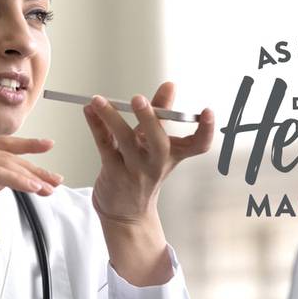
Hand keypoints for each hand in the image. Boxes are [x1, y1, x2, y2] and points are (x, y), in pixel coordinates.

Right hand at [0, 136, 63, 247]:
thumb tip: (8, 179)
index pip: (1, 144)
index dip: (26, 144)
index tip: (48, 146)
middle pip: (8, 154)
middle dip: (35, 168)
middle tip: (55, 179)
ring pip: (5, 163)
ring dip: (31, 177)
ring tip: (48, 188)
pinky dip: (18, 180)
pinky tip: (32, 188)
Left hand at [82, 81, 213, 283]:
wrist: (126, 213)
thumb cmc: (142, 171)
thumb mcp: (155, 144)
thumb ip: (161, 113)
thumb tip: (170, 86)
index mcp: (173, 155)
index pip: (198, 145)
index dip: (206, 130)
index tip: (208, 112)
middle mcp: (156, 163)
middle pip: (159, 143)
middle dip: (149, 119)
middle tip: (139, 99)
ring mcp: (135, 169)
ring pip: (125, 141)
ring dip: (111, 118)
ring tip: (98, 100)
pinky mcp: (113, 171)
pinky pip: (104, 145)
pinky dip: (95, 125)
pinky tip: (89, 110)